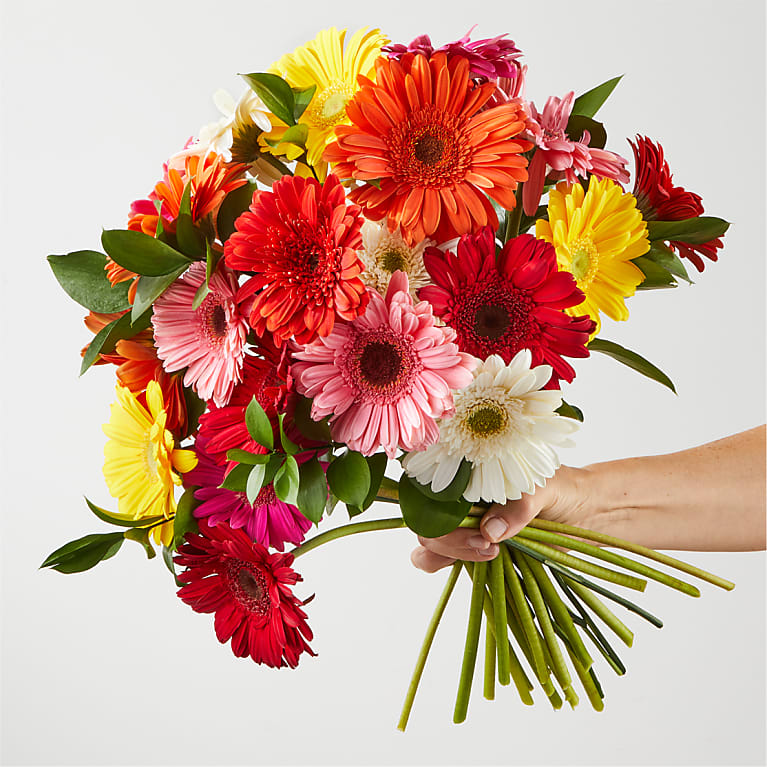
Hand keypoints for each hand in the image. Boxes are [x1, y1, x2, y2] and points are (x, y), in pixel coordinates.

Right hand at [410, 465, 593, 571]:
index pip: (430, 490)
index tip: (476, 529)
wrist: (585, 513)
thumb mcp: (546, 489)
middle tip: (489, 545)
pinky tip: (488, 563)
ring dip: (452, 555)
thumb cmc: (563, 488)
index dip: (440, 511)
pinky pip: (445, 563)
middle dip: (451, 540)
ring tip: (492, 553)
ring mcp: (463, 526)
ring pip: (430, 546)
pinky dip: (454, 567)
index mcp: (468, 473)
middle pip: (426, 523)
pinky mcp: (472, 550)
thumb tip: (489, 530)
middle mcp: (459, 499)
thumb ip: (519, 506)